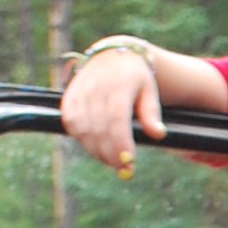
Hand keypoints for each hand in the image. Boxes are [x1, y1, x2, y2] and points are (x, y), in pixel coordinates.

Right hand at [59, 47, 162, 174]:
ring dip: (96, 150)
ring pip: (83, 129)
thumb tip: (158, 135)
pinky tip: (96, 149)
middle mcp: (95, 89)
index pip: (117, 119)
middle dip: (110, 153)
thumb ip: (151, 113)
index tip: (129, 161)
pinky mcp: (68, 99)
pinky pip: (71, 124)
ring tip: (112, 161)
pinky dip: (82, 140)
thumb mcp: (149, 91)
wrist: (111, 57)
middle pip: (99, 128)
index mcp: (118, 86)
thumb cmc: (135, 78)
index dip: (121, 143)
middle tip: (124, 170)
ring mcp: (79, 94)